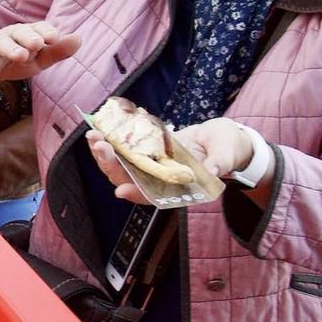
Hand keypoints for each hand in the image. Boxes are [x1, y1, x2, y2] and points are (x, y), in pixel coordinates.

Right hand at [0, 21, 80, 86]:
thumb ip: (57, 52)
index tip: (54, 38)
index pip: (37, 28)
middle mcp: (9, 36)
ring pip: (0, 44)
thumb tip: (79, 39)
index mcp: (26, 34)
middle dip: (28, 37)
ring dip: (10, 48)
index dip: (45, 32)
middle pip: (18, 33)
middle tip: (37, 44)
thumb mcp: (38, 59)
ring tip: (20, 55)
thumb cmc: (15, 60)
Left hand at [79, 112, 253, 201]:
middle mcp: (159, 179)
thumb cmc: (227, 149)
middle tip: (98, 145)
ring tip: (93, 134)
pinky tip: (101, 126)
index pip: (154, 196)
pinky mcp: (147, 149)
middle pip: (129, 178)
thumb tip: (212, 170)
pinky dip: (113, 138)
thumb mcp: (227, 155)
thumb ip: (220, 163)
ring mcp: (151, 164)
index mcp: (177, 187)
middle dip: (111, 164)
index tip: (122, 190)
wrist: (222, 139)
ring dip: (105, 151)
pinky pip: (126, 147)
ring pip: (122, 163)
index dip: (137, 194)